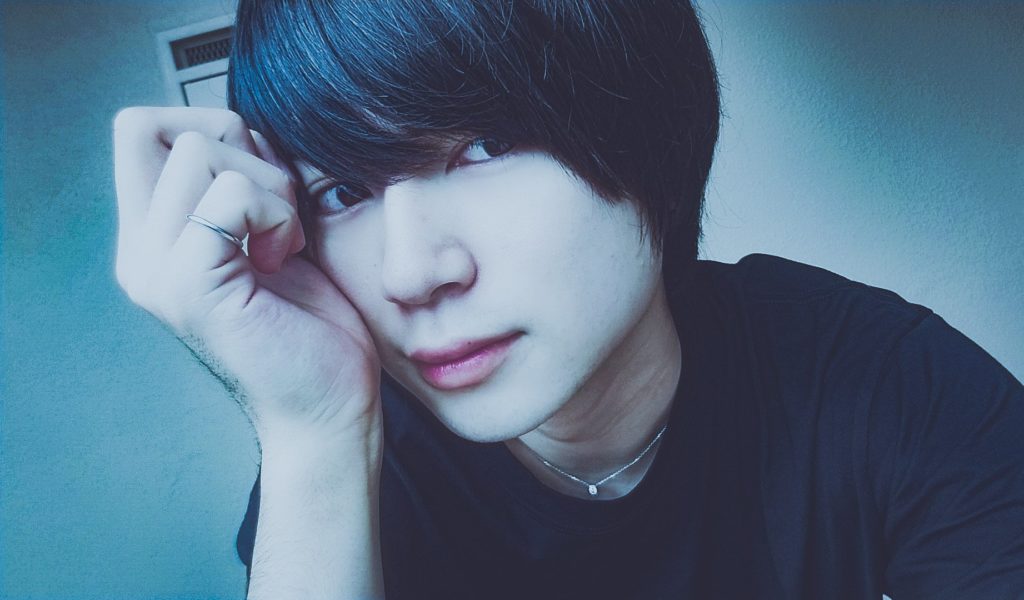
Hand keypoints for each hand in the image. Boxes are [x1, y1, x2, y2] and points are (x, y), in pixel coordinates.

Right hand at [113, 107, 380, 444]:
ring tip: (283, 244)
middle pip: (159, 127)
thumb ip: (238, 182)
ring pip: (199, 152)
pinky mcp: (190, 286)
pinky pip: (231, 196)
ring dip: (268, 187)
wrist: (329, 408)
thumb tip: (239, 128)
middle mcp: (140, 252)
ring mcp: (156, 270)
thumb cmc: (312, 327)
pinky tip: (285, 260)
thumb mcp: (270, 234)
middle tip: (275, 214)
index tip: (262, 184)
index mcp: (153, 238)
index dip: (213, 129)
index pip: (139, 128)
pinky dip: (275, 214)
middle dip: (242, 151)